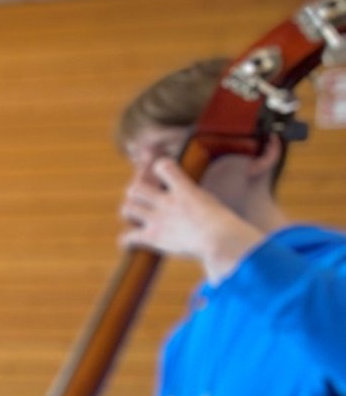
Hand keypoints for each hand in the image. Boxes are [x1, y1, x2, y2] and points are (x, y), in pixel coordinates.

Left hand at [120, 158, 263, 282]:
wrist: (221, 242)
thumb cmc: (233, 222)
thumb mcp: (237, 195)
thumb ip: (252, 171)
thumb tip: (268, 153)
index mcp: (185, 189)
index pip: (162, 166)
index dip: (156, 167)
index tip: (157, 169)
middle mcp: (167, 201)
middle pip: (134, 188)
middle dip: (135, 191)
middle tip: (142, 196)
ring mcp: (157, 219)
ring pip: (127, 208)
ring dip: (129, 212)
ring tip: (136, 216)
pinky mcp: (153, 238)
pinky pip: (128, 237)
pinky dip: (126, 240)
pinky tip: (129, 242)